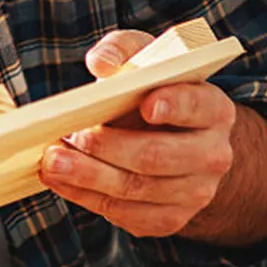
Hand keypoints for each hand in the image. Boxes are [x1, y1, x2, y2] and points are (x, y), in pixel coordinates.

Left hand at [37, 29, 236, 238]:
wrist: (172, 137)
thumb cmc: (150, 88)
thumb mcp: (142, 56)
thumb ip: (121, 50)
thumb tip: (100, 64)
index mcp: (212, 109)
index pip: (197, 106)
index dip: (174, 106)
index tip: (146, 105)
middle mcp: (213, 154)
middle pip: (158, 155)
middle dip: (109, 148)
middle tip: (70, 135)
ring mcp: (196, 191)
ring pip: (140, 190)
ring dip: (90, 177)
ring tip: (53, 161)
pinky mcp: (172, 216)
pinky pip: (131, 215)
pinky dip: (90, 198)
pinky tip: (61, 181)